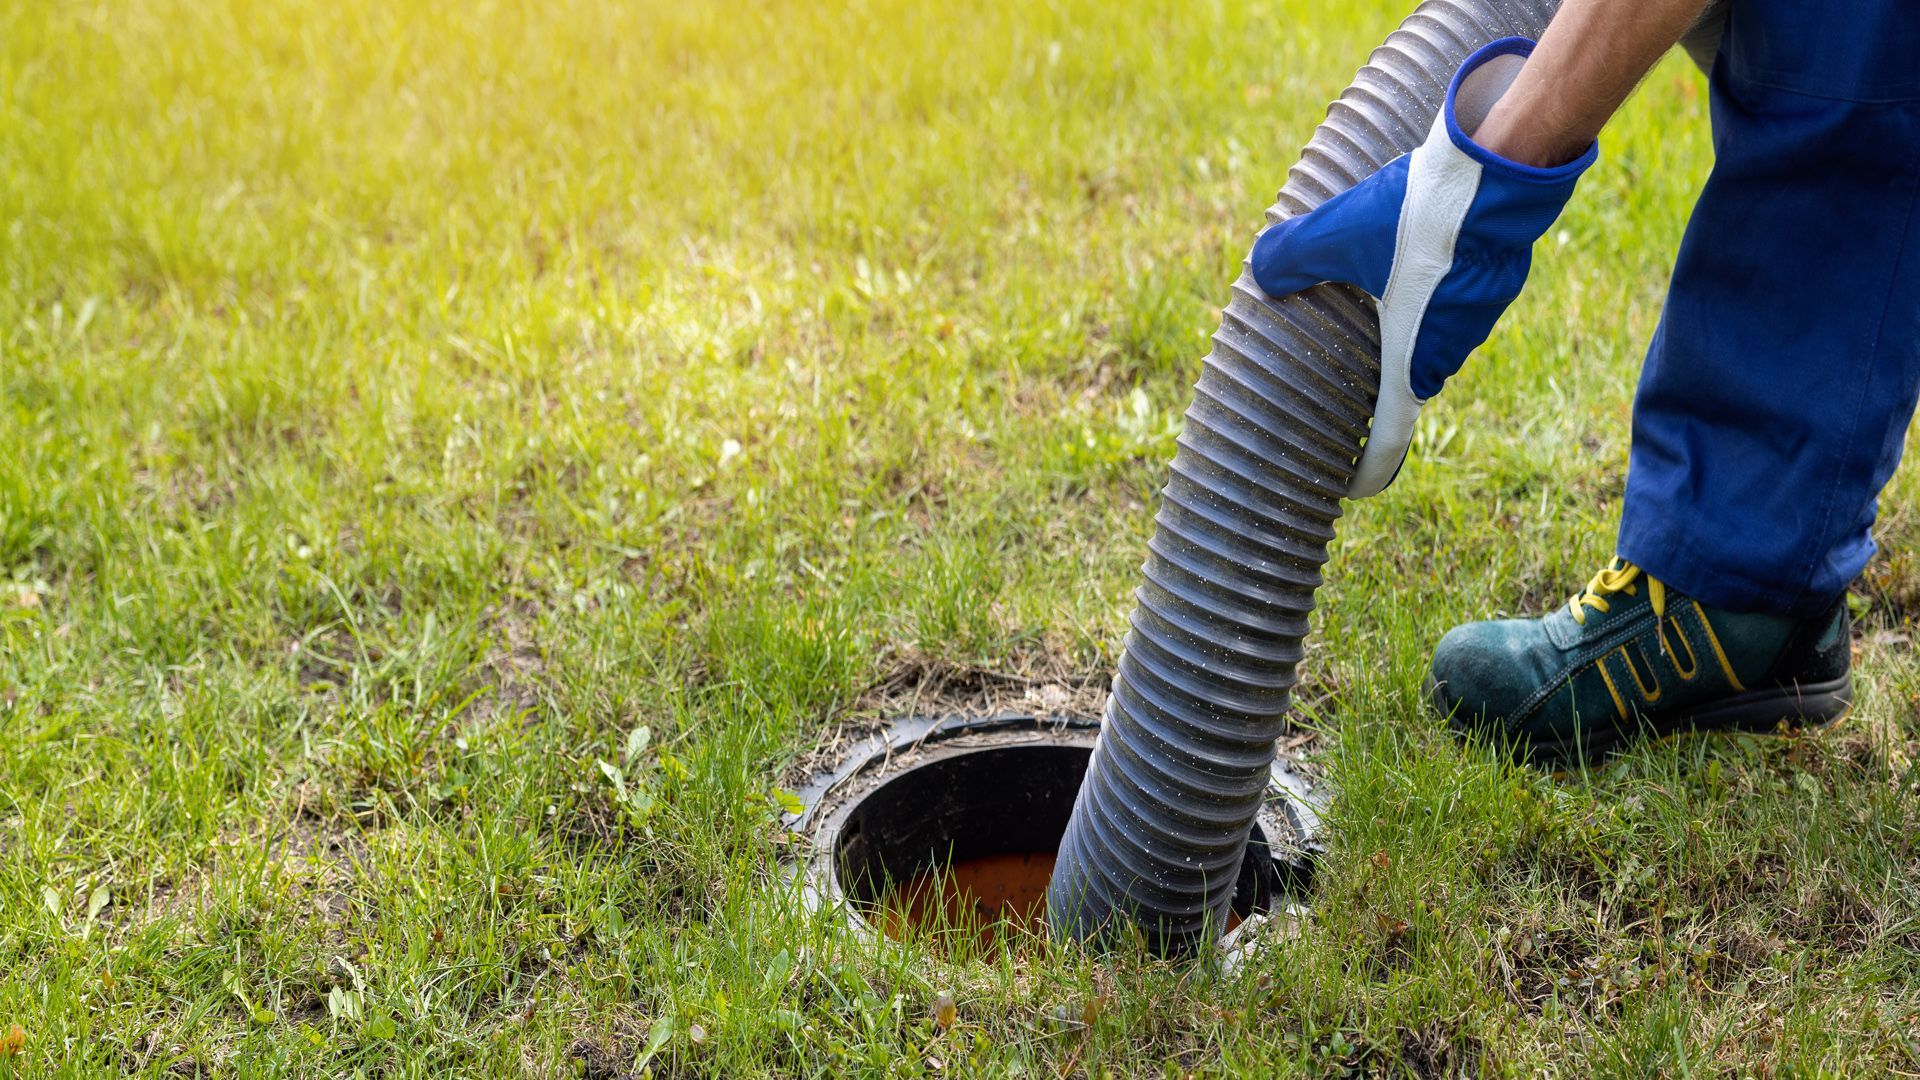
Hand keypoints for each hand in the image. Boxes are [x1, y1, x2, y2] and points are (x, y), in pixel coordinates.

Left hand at [1250, 37, 1594, 497]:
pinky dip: (1425, 299)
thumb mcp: (1338, 233)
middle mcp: (1446, 350)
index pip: (1389, 437)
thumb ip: (1292, 256)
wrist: (1504, 170)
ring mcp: (1475, 319)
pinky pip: (1449, 308)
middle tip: (1340, 391)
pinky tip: (1406, 264)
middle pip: (1403, 385)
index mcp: (1409, 358)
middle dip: (1374, 393)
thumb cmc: (1421, 215)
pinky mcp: (1492, 284)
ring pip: (1428, 341)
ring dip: (1400, 335)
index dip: (1369, 469)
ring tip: (1365, 316)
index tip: (1353, 488)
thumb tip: (1261, 268)